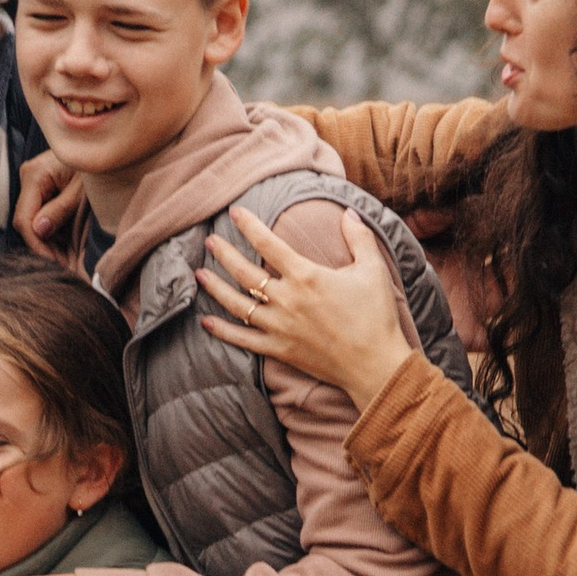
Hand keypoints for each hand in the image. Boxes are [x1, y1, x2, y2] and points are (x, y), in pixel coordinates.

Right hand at [14, 147, 87, 263]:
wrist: (106, 149)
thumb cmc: (98, 166)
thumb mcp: (82, 191)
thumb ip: (60, 210)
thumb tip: (39, 230)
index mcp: (35, 174)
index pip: (24, 218)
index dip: (36, 244)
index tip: (53, 262)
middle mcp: (29, 178)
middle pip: (26, 222)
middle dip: (43, 246)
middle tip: (63, 267)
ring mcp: (34, 183)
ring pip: (33, 222)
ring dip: (48, 242)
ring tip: (67, 261)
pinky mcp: (42, 189)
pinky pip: (41, 215)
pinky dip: (52, 232)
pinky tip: (66, 246)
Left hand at [199, 204, 414, 408]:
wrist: (376, 364)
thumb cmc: (376, 316)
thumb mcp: (373, 269)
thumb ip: (359, 237)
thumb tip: (348, 211)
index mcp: (306, 276)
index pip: (267, 244)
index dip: (248, 225)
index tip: (234, 212)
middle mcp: (286, 299)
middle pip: (244, 272)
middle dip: (224, 253)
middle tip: (210, 240)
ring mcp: (278, 327)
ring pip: (236, 304)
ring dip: (215, 287)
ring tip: (200, 274)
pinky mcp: (278, 350)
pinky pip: (242, 339)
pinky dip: (222, 331)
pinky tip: (206, 321)